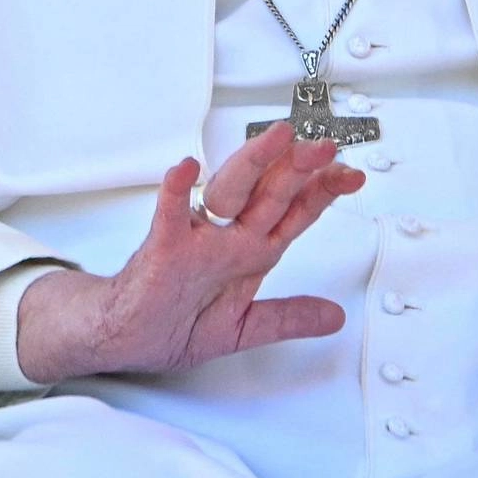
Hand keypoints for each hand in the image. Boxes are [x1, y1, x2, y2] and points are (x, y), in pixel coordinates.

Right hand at [15, 122, 364, 381]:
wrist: (126, 336)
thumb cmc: (175, 322)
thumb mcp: (245, 328)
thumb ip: (288, 318)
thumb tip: (333, 316)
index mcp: (250, 253)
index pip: (293, 215)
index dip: (322, 194)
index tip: (351, 175)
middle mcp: (227, 238)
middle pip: (269, 195)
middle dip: (299, 171)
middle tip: (324, 148)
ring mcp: (196, 240)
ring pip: (228, 193)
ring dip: (252, 164)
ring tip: (275, 140)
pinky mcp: (162, 250)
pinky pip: (168, 217)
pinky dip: (175, 192)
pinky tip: (184, 170)